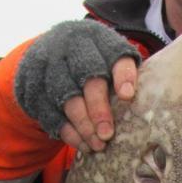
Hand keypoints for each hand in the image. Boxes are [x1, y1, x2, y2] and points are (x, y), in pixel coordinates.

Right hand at [14, 21, 140, 151]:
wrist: (45, 53)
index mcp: (97, 37)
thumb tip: (150, 109)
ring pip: (66, 97)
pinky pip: (49, 112)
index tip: (128, 97)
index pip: (114, 53)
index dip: (122, 75)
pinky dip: (68, 131)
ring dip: (83, 124)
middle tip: (108, 134)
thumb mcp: (110, 59)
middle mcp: (71, 45)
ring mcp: (48, 63)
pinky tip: (82, 145)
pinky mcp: (32, 84)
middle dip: (99, 108)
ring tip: (98, 145)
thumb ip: (126, 75)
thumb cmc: (93, 63)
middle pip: (87, 76)